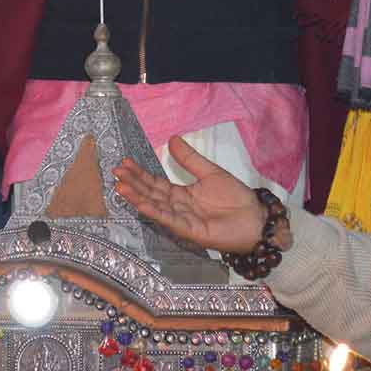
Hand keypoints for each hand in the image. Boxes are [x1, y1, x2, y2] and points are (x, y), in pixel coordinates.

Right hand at [112, 137, 279, 253]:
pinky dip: (155, 212)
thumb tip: (172, 139)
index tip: (124, 163)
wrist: (255, 219)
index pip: (155, 183)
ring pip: (156, 207)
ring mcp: (182, 220)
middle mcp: (178, 207)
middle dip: (133, 183)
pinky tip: (141, 204)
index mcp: (182, 194)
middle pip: (151, 194)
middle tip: (115, 172)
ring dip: (138, 198)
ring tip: (120, 187)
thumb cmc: (236, 198)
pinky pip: (169, 220)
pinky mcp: (190, 231)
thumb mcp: (210, 173)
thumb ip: (190, 159)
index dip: (140, 174)